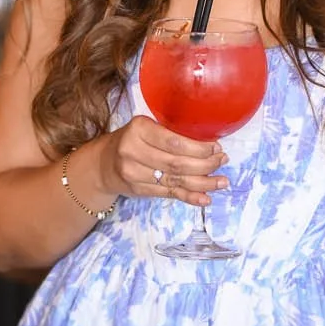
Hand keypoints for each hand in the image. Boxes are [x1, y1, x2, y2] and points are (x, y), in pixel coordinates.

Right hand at [97, 114, 228, 206]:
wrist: (102, 164)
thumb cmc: (132, 140)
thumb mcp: (145, 127)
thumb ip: (170, 133)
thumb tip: (210, 144)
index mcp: (138, 129)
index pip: (174, 142)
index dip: (199, 148)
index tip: (217, 147)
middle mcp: (133, 151)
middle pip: (177, 163)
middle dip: (205, 165)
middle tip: (222, 162)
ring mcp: (134, 174)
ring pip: (176, 181)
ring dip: (203, 183)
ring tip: (222, 181)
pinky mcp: (139, 190)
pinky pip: (170, 194)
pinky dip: (190, 197)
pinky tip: (205, 198)